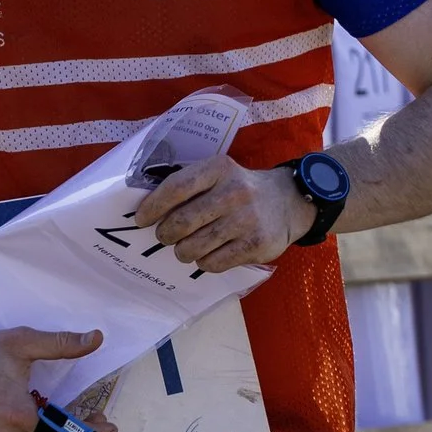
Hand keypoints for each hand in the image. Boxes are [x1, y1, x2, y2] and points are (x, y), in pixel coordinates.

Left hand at [132, 154, 312, 272]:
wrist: (289, 201)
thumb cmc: (241, 188)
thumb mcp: (219, 174)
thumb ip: (189, 185)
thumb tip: (149, 208)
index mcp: (219, 169)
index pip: (176, 188)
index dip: (153, 206)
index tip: (141, 219)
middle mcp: (234, 193)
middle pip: (181, 222)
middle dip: (165, 234)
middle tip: (165, 236)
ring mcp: (246, 220)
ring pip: (194, 246)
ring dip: (183, 251)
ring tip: (186, 247)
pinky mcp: (256, 245)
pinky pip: (213, 263)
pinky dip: (204, 262)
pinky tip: (208, 254)